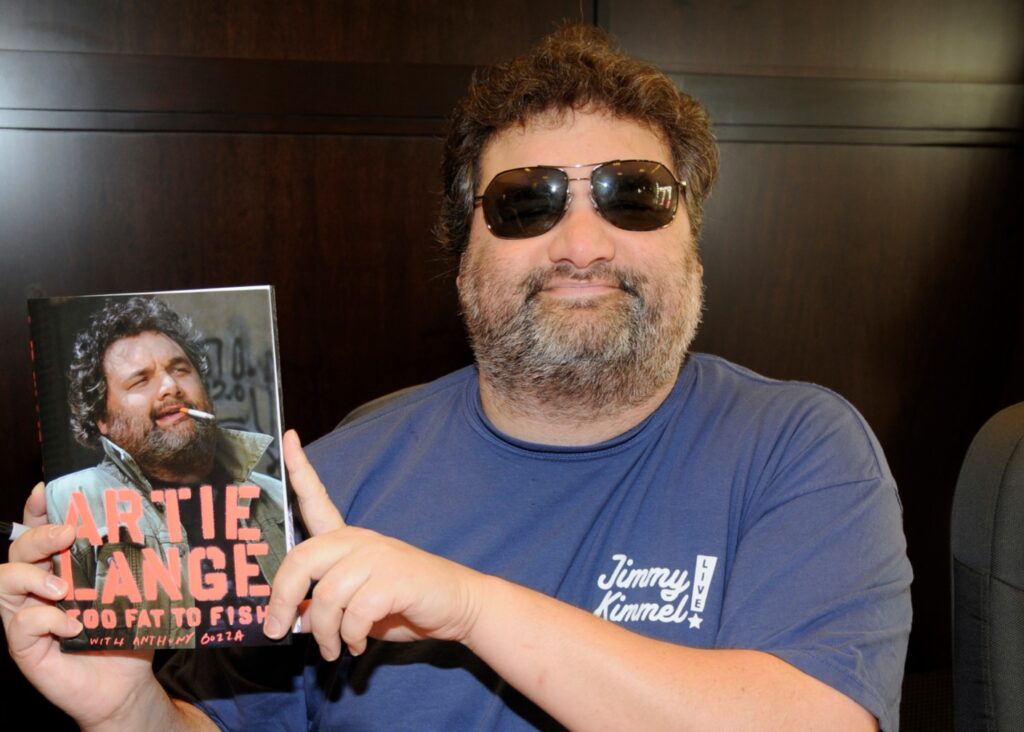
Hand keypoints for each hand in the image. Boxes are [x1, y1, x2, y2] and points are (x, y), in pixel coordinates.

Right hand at [0, 483, 156, 729]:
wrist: (127, 683)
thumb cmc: (128, 630)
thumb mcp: (141, 588)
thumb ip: (145, 558)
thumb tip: (170, 519)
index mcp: (63, 564)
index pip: (40, 528)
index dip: (37, 507)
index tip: (45, 490)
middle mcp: (39, 585)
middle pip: (18, 548)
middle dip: (38, 535)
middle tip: (67, 534)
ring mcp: (29, 615)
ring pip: (3, 581)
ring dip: (31, 576)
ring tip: (63, 586)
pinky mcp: (27, 646)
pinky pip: (21, 625)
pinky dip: (46, 620)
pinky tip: (74, 625)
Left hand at [264, 430, 485, 659]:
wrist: (458, 605)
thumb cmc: (404, 604)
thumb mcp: (356, 605)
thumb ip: (325, 606)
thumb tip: (293, 620)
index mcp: (349, 540)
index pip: (317, 499)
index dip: (300, 469)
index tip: (288, 437)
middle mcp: (360, 541)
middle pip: (302, 559)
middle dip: (282, 599)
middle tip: (279, 628)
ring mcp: (379, 557)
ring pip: (327, 595)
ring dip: (323, 632)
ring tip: (332, 648)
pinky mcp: (395, 579)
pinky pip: (354, 612)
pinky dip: (350, 637)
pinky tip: (357, 644)